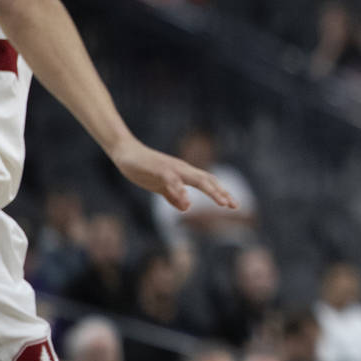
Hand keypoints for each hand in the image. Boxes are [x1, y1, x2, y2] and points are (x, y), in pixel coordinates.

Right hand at [110, 138, 237, 210]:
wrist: (125, 152)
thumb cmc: (144, 168)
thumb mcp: (160, 187)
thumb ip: (173, 196)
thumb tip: (185, 208)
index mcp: (184, 173)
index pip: (208, 182)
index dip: (221, 193)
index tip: (234, 205)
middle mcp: (182, 169)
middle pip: (207, 180)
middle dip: (222, 193)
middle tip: (234, 205)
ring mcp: (171, 168)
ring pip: (195, 179)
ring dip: (210, 190)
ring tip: (222, 203)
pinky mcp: (159, 170)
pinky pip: (172, 181)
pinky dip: (181, 191)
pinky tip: (187, 202)